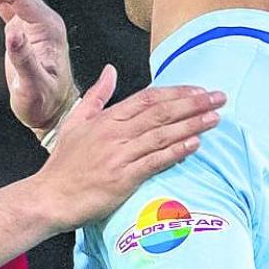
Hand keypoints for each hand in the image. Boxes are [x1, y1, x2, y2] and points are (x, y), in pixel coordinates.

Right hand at [34, 67, 224, 230]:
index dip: (175, 93)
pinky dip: (176, 152)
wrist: (49, 197)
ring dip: (191, 125)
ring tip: (215, 118)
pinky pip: (154, 161)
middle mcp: (114, 134)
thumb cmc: (63, 165)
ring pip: (161, 135)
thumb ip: (96, 96)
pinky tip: (194, 145)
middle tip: (219, 98)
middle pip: (160, 113)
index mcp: (105, 119)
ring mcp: (119, 156)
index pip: (147, 99)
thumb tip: (110, 70)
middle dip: (193, 104)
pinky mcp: (123, 178)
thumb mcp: (74, 122)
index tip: (199, 90)